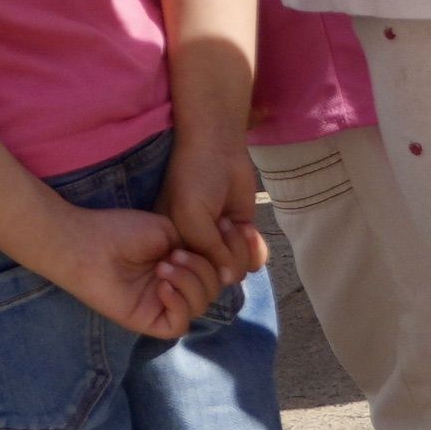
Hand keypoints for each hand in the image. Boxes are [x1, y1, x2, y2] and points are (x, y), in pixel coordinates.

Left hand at [29, 200, 213, 340]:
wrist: (87, 243)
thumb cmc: (120, 231)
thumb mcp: (168, 232)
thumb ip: (193, 250)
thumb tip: (213, 266)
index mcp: (179, 263)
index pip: (214, 271)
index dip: (220, 257)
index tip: (216, 238)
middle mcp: (173, 285)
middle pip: (211, 290)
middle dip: (202, 271)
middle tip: (176, 255)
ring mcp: (161, 304)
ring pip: (198, 307)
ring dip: (189, 284)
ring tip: (164, 266)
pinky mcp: (148, 321)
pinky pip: (178, 324)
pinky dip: (179, 305)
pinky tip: (163, 286)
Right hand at [159, 132, 269, 292]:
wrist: (218, 148)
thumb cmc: (193, 180)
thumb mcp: (191, 219)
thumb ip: (209, 252)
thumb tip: (230, 279)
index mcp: (175, 248)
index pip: (189, 281)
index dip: (199, 271)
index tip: (198, 245)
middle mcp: (198, 250)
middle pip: (218, 279)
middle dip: (224, 254)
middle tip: (219, 223)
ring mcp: (222, 244)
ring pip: (239, 271)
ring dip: (239, 247)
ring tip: (230, 220)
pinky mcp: (242, 236)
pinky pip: (254, 260)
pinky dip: (255, 247)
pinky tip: (248, 227)